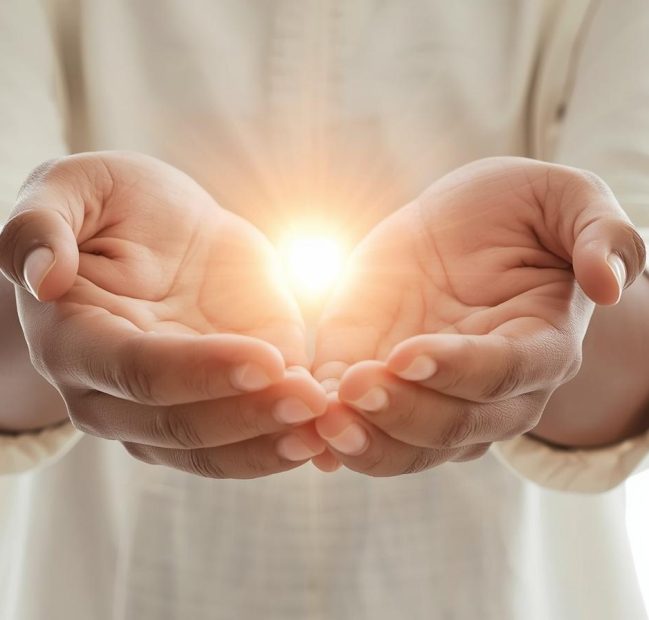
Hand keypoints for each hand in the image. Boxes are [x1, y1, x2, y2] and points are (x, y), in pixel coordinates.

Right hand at [0, 152, 325, 477]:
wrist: (161, 231)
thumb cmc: (113, 206)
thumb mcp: (72, 188)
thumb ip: (39, 225)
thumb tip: (44, 277)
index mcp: (74, 339)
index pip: (135, 371)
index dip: (200, 370)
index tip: (268, 358)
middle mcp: (111, 391)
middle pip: (176, 424)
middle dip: (246, 417)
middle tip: (313, 403)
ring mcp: (164, 404)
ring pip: (209, 451)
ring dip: (268, 446)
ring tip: (326, 429)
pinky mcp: (212, 400)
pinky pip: (239, 442)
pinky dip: (280, 445)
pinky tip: (326, 438)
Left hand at [312, 157, 645, 475]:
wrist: (462, 225)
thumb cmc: (520, 212)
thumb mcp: (568, 201)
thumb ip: (601, 235)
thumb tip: (611, 283)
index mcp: (541, 346)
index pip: (505, 375)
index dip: (459, 370)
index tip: (407, 355)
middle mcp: (490, 389)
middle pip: (455, 427)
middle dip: (403, 416)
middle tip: (353, 393)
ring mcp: (433, 393)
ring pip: (409, 445)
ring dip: (366, 442)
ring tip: (321, 424)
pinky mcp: (383, 378)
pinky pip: (364, 422)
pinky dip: (334, 433)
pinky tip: (304, 430)